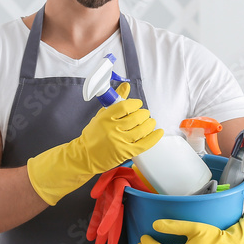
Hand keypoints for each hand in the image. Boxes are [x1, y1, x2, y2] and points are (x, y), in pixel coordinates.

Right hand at [27, 82, 162, 205]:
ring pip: (142, 129)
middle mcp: (112, 129)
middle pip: (136, 117)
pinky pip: (145, 144)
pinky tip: (158, 132)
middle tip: (145, 114)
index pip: (125, 106)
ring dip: (149, 123)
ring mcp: (120, 142)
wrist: (86, 157)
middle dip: (144, 114)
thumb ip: (115, 101)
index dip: (135, 104)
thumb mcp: (101, 116)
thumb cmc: (93, 135)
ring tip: (150, 121)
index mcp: (105, 118)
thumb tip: (126, 86)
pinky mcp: (126, 153)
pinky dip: (154, 137)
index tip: (137, 104)